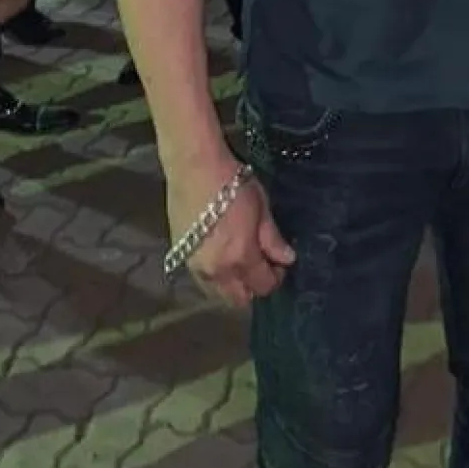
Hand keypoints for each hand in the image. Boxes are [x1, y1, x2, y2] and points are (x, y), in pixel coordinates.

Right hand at [166, 148, 295, 308]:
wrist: (194, 169)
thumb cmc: (233, 184)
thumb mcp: (262, 209)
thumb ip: (273, 239)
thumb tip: (287, 259)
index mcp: (240, 258)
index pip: (263, 286)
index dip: (276, 277)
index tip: (280, 263)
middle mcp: (216, 271)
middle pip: (239, 299)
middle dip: (254, 287)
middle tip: (262, 266)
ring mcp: (195, 267)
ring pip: (218, 294)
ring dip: (233, 286)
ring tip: (242, 262)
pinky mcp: (181, 257)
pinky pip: (203, 281)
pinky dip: (216, 278)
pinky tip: (223, 257)